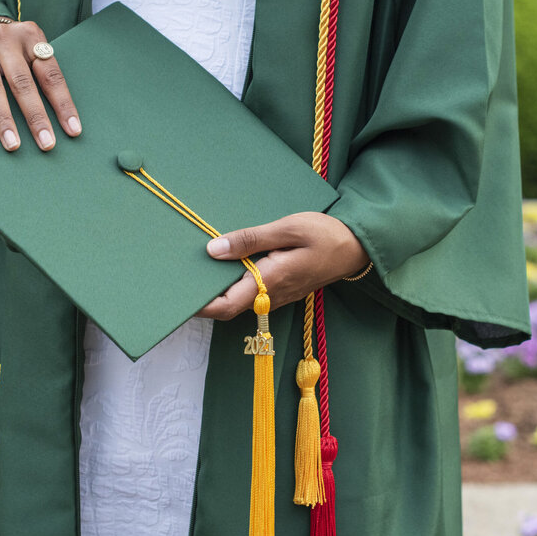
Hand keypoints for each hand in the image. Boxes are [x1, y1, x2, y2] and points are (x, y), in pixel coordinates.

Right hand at [0, 18, 82, 151]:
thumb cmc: (15, 50)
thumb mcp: (32, 51)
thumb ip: (44, 75)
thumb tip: (64, 121)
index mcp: (31, 37)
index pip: (50, 75)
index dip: (63, 104)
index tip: (73, 130)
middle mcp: (4, 39)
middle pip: (22, 83)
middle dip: (36, 117)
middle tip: (46, 143)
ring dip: (4, 119)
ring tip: (13, 144)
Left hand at [194, 212, 370, 320]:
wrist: (357, 246)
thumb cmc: (324, 234)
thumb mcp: (286, 229)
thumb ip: (249, 240)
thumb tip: (213, 249)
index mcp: (270, 281)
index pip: (227, 305)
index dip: (200, 305)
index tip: (180, 295)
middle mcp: (271, 296)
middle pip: (229, 306)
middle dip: (205, 297)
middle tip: (184, 276)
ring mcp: (278, 296)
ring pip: (241, 301)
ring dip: (221, 290)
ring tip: (202, 267)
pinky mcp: (283, 291)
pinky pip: (253, 294)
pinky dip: (236, 284)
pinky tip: (229, 264)